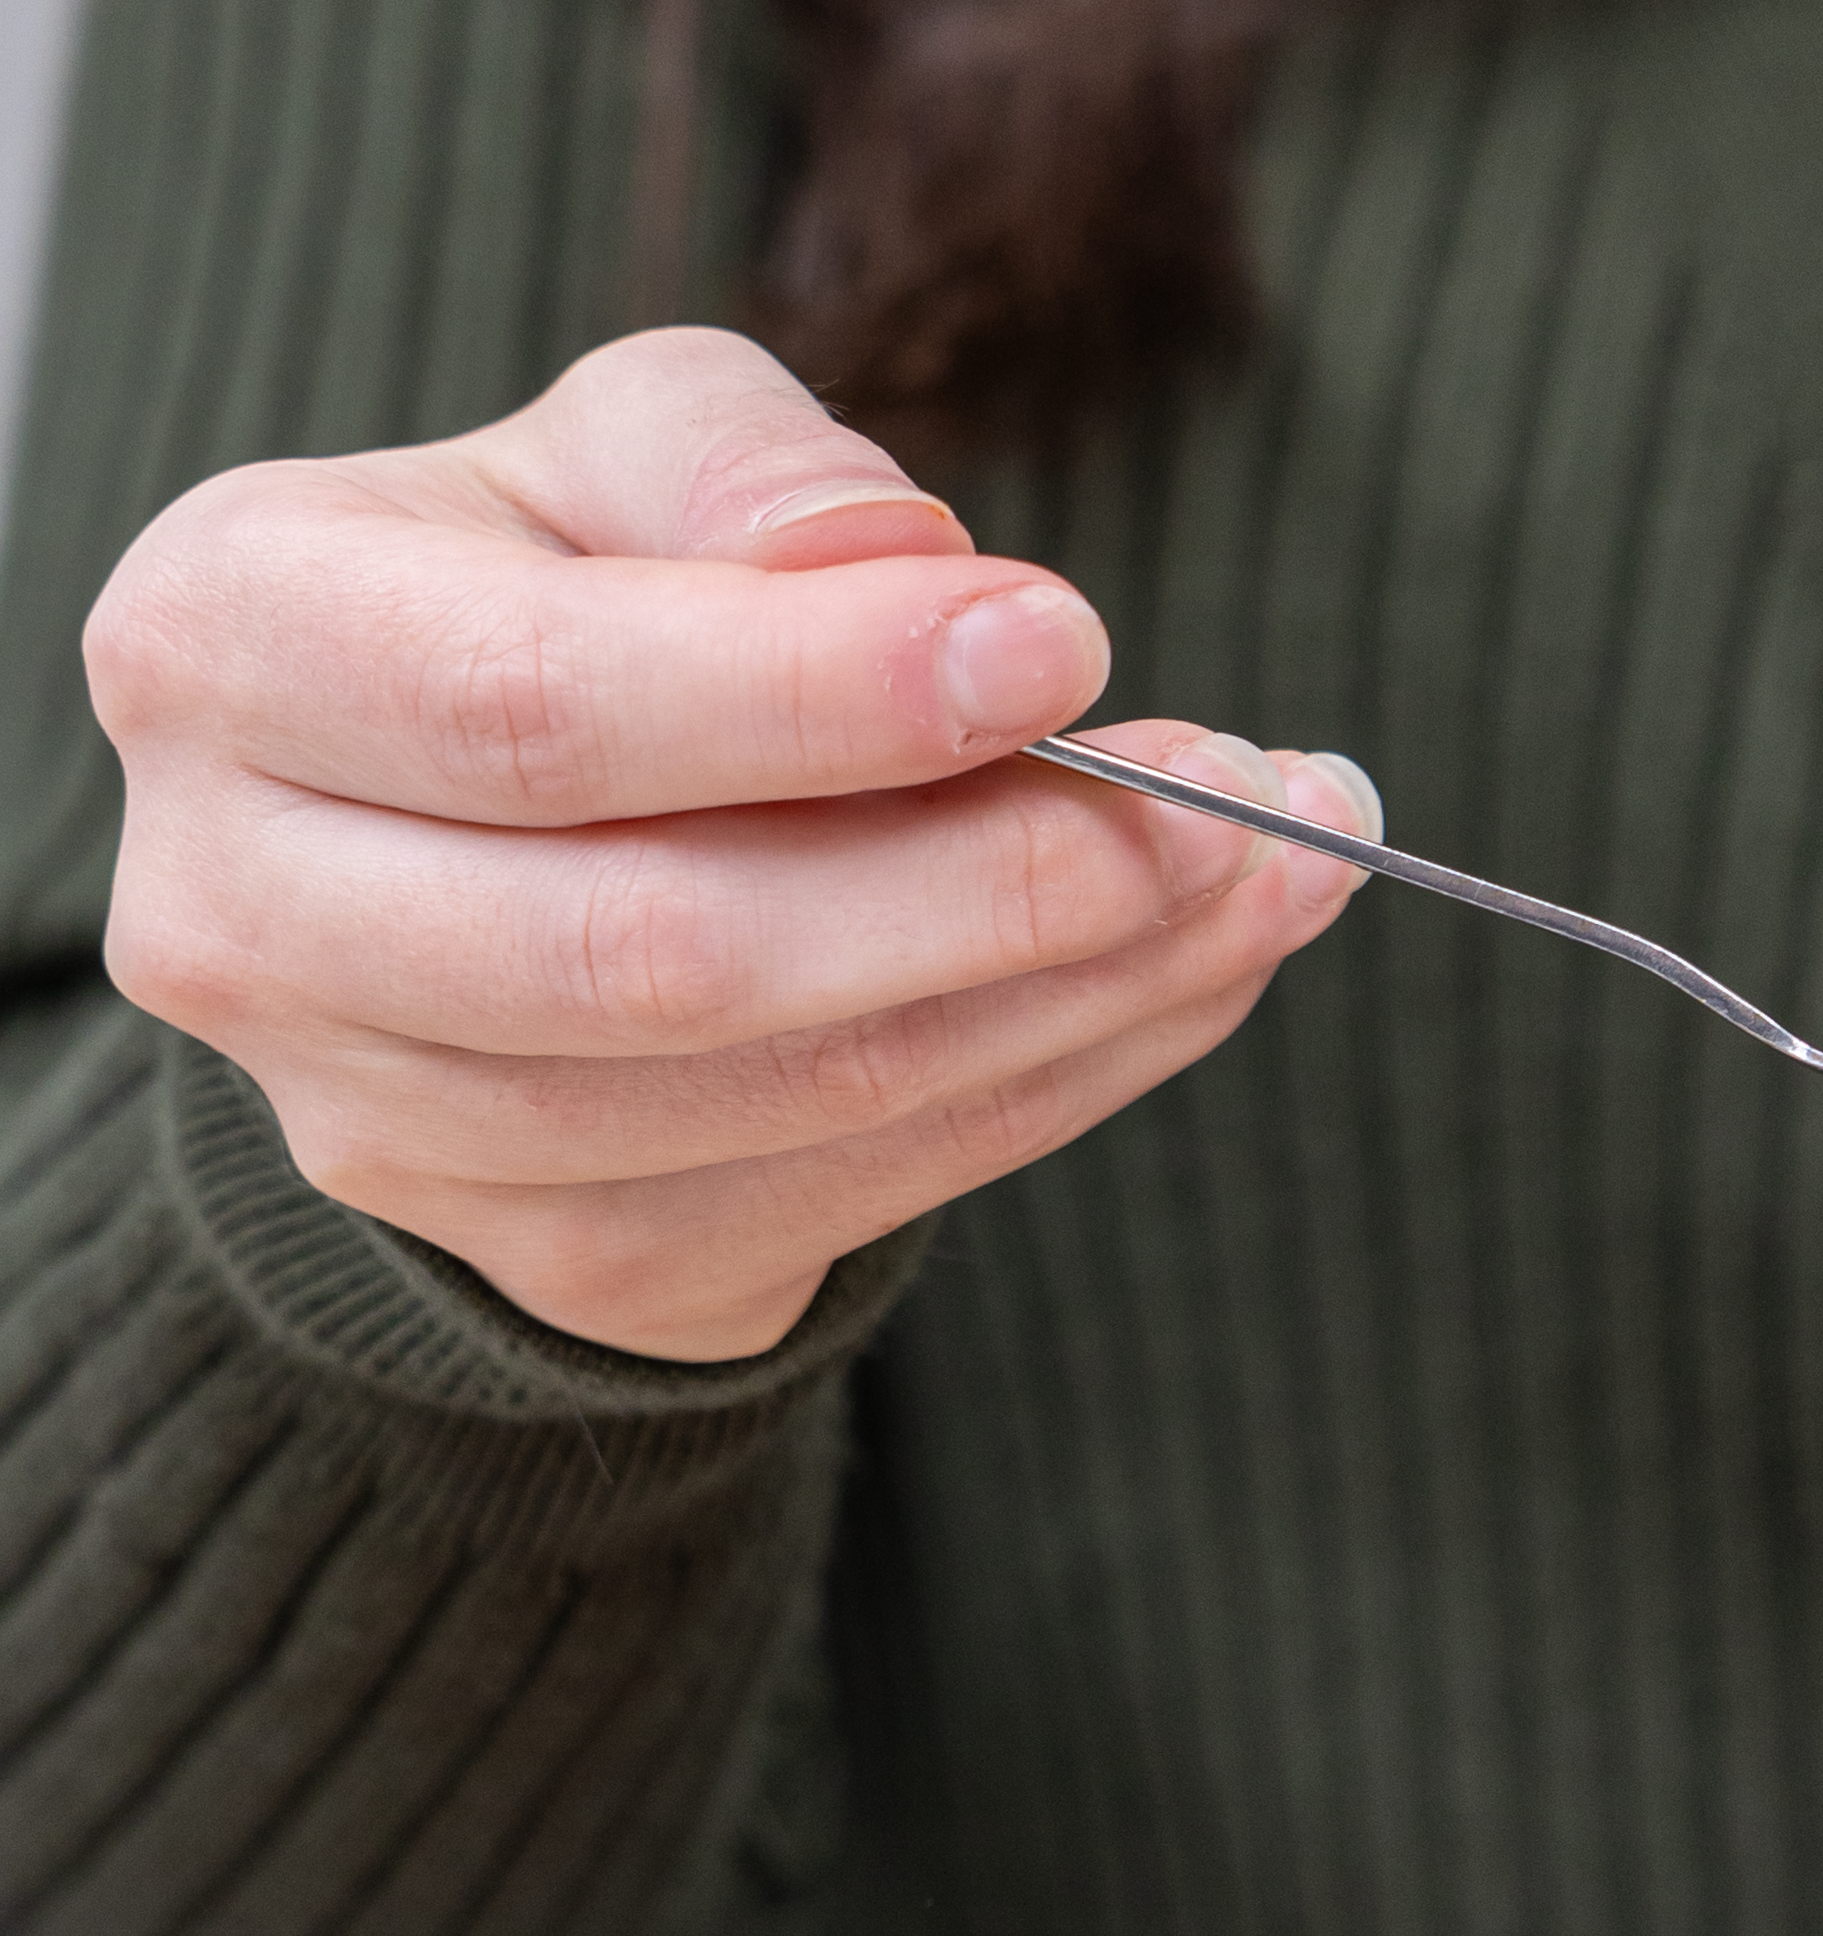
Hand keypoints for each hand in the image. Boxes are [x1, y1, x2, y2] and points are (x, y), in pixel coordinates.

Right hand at [86, 327, 1371, 1362]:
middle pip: (675, 949)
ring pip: (800, 1095)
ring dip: (1087, 991)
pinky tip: (1203, 973)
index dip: (821, 693)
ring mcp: (411, 1139)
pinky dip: (1073, 1078)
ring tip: (1274, 872)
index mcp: (229, 657)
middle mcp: (264, 925)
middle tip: (1238, 801)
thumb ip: (733, 468)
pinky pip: (873, 1193)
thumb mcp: (597, 460)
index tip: (1068, 646)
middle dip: (996, 876)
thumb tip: (902, 570)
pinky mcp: (577, 1269)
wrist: (468, 869)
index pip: (542, 706)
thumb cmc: (546, 610)